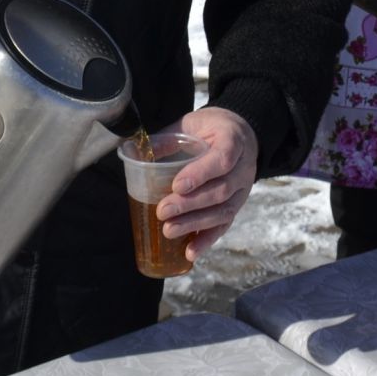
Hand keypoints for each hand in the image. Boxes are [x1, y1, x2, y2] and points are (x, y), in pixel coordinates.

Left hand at [155, 107, 258, 263]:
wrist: (242, 133)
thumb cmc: (213, 128)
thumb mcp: (192, 123)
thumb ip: (166, 138)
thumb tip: (132, 152)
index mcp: (233, 140)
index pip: (222, 159)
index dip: (200, 173)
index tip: (177, 185)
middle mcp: (243, 167)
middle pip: (221, 190)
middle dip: (190, 204)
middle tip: (163, 211)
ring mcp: (243, 189)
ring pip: (224, 211)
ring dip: (195, 223)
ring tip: (169, 231)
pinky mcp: (237, 205)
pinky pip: (225, 225)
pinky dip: (207, 240)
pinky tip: (190, 252)